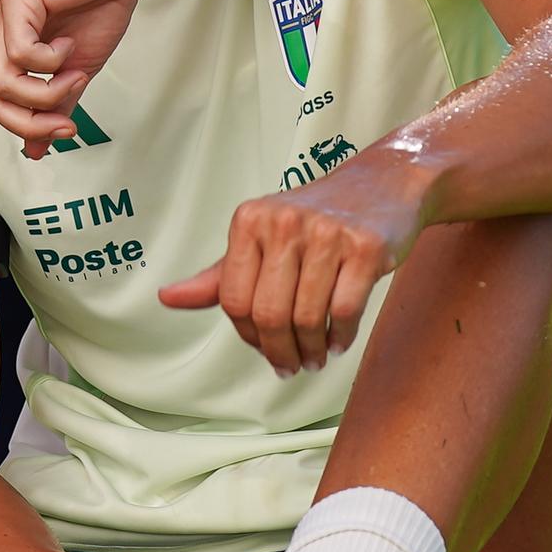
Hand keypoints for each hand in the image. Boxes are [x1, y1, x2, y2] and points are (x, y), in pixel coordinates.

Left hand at [0, 0, 151, 174]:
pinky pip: (21, 53)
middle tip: (66, 126)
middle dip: (28, 124)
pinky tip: (69, 46)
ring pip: (2, 82)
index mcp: (6, 56)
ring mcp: (2, 18)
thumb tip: (37, 153)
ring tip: (76, 78)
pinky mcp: (16, 0)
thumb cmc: (99, 14)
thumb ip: (54, 110)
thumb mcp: (76, 76)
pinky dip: (50, 62)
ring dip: (45, 94)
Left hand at [158, 151, 428, 374]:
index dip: (247, 334)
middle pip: (268, 313)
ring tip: (315, 359)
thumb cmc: (315, 221)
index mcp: (249, 221)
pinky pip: (344, 311)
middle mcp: (283, 223)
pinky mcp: (365, 247)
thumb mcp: (261, 239)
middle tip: (290, 366)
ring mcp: (326, 234)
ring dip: (311, 350)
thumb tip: (166, 298)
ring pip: (306, 317)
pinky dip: (340, 337)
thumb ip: (219, 275)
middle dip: (279, 351)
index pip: (233, 298)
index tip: (263, 350)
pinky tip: (338, 342)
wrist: (384, 184)